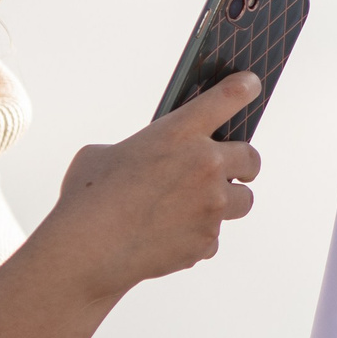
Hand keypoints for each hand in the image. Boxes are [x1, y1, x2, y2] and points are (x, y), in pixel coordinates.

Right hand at [34, 72, 263, 304]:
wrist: (85, 253)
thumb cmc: (86, 199)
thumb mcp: (103, 156)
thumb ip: (137, 152)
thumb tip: (148, 162)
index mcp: (179, 133)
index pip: (226, 98)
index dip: (243, 88)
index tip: (252, 84)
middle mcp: (205, 165)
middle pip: (251, 158)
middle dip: (244, 164)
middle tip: (233, 170)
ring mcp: (211, 205)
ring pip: (243, 201)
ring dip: (226, 203)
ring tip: (202, 206)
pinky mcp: (206, 240)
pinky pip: (211, 237)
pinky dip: (196, 238)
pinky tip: (170, 239)